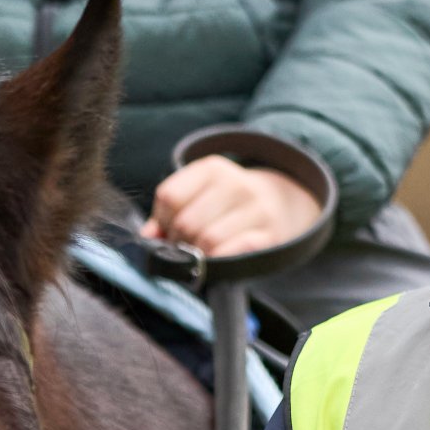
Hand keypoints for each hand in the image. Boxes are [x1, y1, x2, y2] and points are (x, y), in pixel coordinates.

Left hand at [148, 156, 325, 262]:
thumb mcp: (201, 195)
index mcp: (212, 169)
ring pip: (208, 240)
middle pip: (187, 221)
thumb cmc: (228, 204)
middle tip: (184, 247)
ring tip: (199, 254)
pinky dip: (218, 261)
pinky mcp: (269, 235)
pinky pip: (233, 252)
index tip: (169, 230)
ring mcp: (256, 209)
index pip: (169, 196)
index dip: (162, 220)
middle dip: (178, 242)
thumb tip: (147, 237)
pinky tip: (216, 260)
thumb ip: (169, 213)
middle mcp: (236, 184)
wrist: (283, 203)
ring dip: (197, 255)